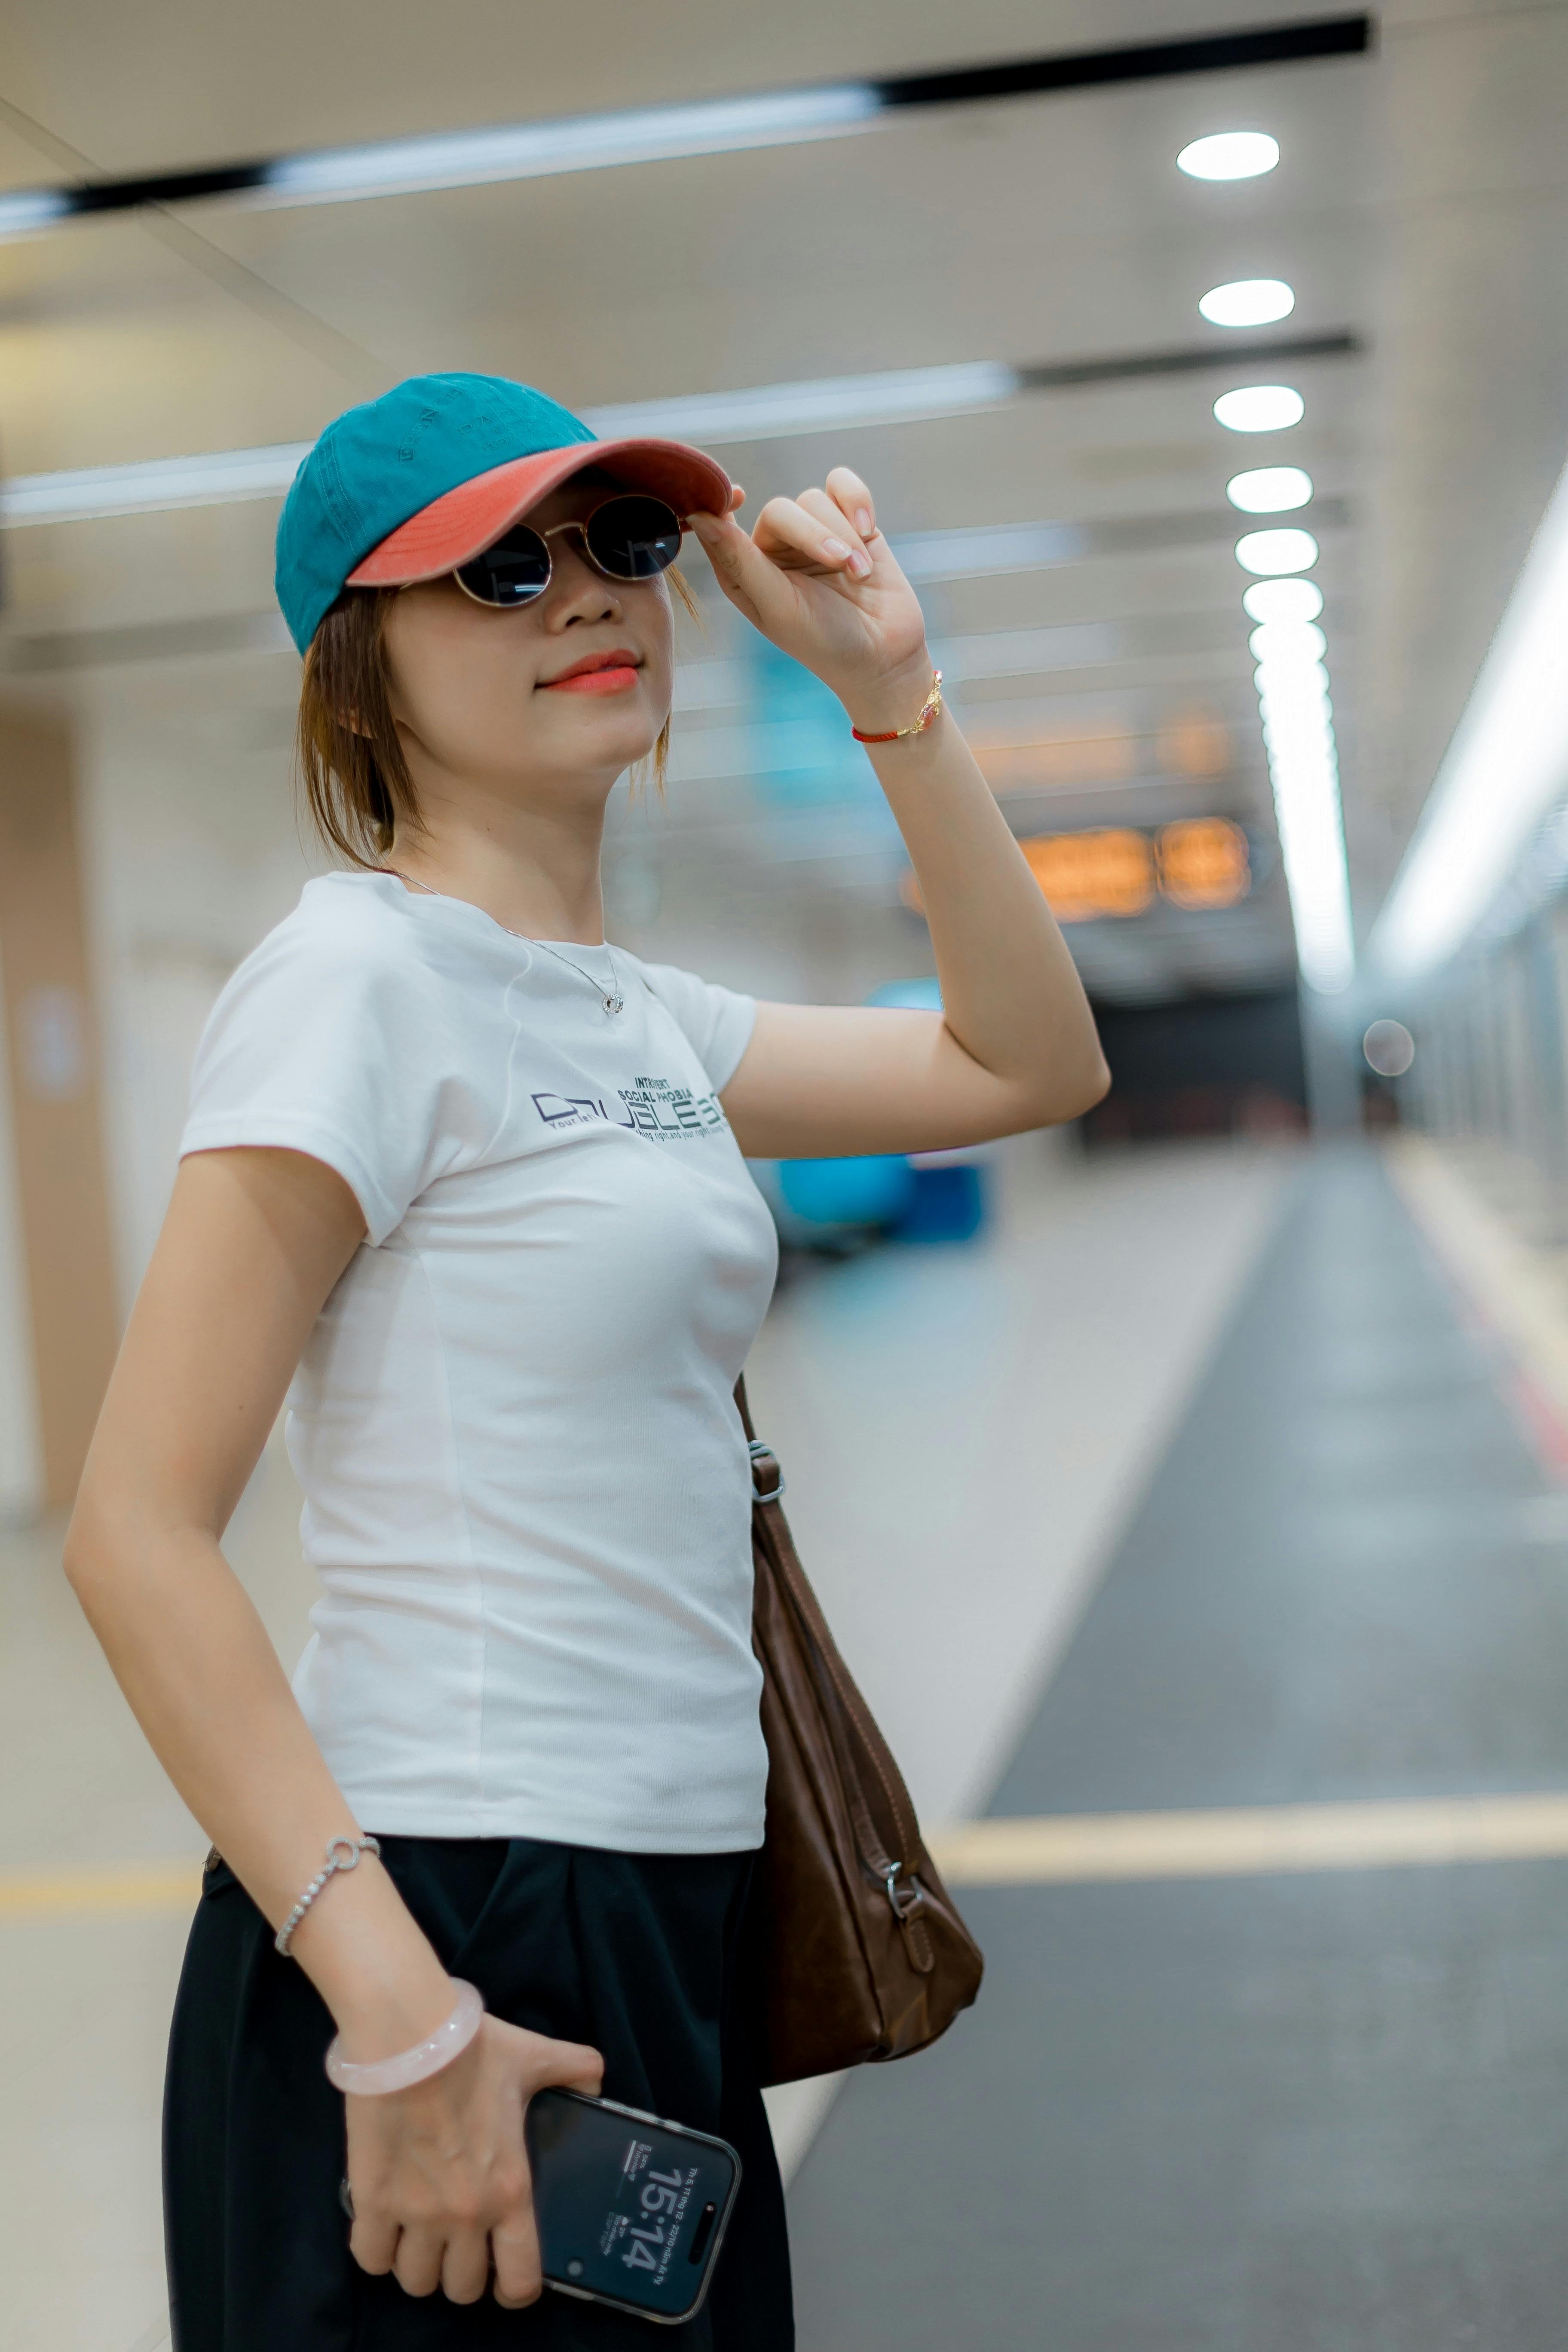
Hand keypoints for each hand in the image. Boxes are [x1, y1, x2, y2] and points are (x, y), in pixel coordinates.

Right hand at [345, 2013, 602, 2307]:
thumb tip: (598, 2082)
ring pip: (416, 2282)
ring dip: (419, 2266)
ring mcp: (416, 2214)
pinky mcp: (373, 2201)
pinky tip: (384, 2226)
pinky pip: (370, 2258)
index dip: (514, 2290)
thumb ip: (576, 2070)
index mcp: (510, 2191)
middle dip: (461, 2274)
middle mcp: (466, 2215)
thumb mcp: (536, 2057)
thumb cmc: (475, 2050)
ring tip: (420, 2238)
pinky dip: (376, 2250)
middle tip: (458, 2245)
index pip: (519, 2281)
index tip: (504, 2274)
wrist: (411, 2035)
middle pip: (460, 2289)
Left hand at [688, 469, 933, 735]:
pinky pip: (844, 485)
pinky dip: (858, 503)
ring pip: (816, 499)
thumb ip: (740, 561)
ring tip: (860, 574)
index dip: (723, 502)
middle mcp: (774, 547)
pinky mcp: (849, 523)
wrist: (885, 654)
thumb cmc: (824, 641)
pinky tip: (868, 531)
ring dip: (844, 535)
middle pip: (781, 510)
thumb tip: (698, 517)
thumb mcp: (777, 606)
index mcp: (744, 570)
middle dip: (814, 534)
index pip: (722, 523)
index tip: (738, 496)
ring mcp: (813, 532)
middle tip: (841, 564)